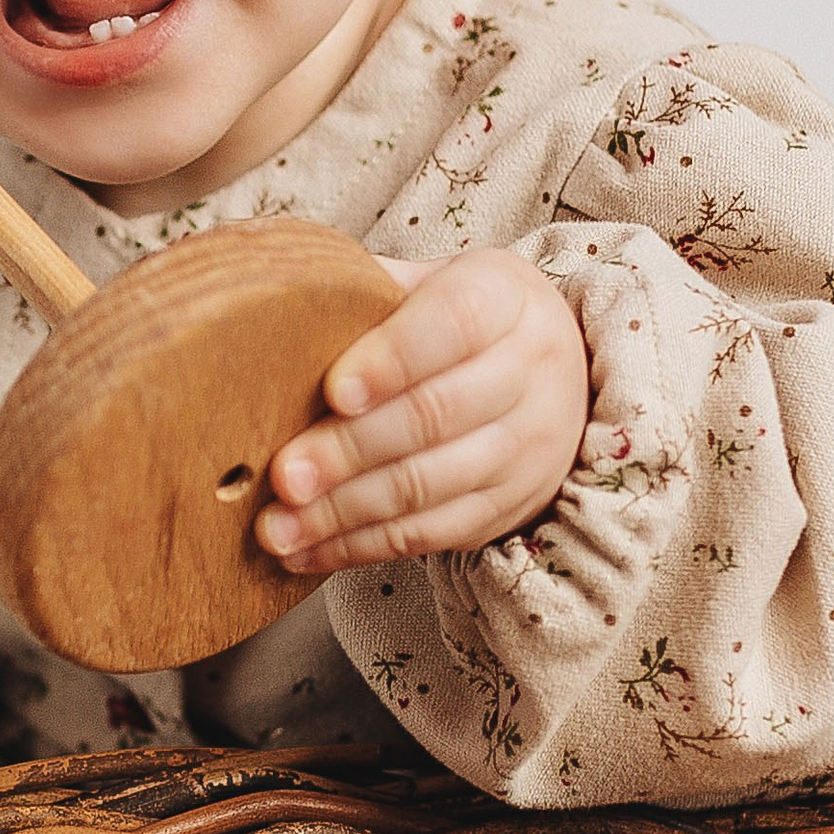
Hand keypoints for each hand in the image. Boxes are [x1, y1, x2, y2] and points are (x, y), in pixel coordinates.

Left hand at [258, 249, 591, 575]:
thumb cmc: (461, 322)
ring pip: (429, 485)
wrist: (558, 373)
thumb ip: (368, 292)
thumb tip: (275, 302)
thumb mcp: (431, 283)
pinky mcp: (507, 506)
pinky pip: (431, 533)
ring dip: (345, 511)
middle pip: (434, 415)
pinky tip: (309, 551)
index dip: (391, 360)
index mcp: (503, 298)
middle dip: (349, 450)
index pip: (452, 324)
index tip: (334, 392)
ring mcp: (524, 447)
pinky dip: (362, 546)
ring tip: (279, 526)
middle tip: (284, 475)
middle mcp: (528, 371)